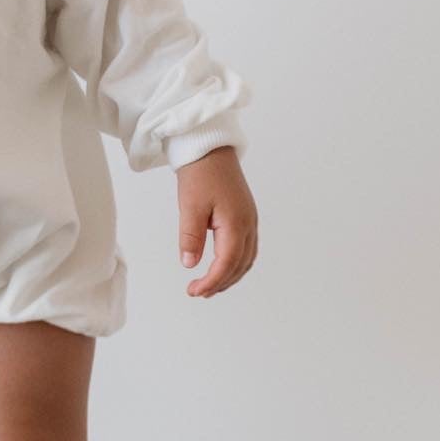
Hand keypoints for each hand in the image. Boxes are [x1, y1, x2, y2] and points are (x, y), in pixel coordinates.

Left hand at [177, 146, 256, 297]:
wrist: (210, 149)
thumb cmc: (200, 174)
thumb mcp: (190, 206)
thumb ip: (190, 237)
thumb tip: (190, 264)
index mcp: (236, 224)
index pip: (226, 264)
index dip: (211, 282)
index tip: (193, 291)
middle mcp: (248, 224)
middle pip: (239, 265)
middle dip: (220, 283)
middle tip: (198, 291)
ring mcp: (250, 220)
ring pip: (246, 258)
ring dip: (230, 275)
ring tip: (209, 284)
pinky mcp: (246, 215)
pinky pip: (247, 247)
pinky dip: (235, 262)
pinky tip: (221, 266)